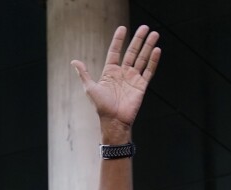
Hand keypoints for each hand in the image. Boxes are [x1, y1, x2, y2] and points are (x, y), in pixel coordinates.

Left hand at [71, 25, 160, 139]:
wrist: (113, 121)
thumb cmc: (101, 107)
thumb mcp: (90, 88)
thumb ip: (84, 73)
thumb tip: (74, 61)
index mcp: (110, 71)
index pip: (115, 51)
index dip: (118, 40)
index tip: (122, 28)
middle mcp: (123, 73)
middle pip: (132, 52)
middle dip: (138, 39)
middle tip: (145, 27)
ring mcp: (133, 79)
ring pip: (142, 59)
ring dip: (148, 46)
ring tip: (154, 34)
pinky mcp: (141, 86)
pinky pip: (148, 71)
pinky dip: (153, 61)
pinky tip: (156, 50)